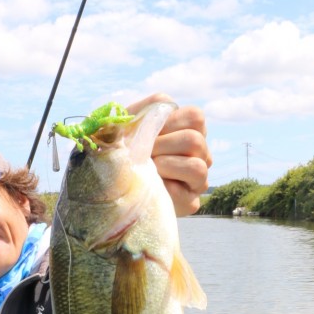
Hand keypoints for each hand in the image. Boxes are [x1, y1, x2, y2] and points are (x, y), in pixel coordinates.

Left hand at [127, 94, 211, 215]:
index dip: (168, 122)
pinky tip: (149, 186)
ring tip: (147, 168)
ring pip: (196, 167)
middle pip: (194, 140)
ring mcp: (198, 179)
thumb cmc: (123, 149)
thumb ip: (144, 112)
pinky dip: (162, 187)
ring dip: (165, 165)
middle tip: (142, 153)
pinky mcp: (190, 202)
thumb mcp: (130, 125)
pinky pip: (183, 192)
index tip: (145, 131)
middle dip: (161, 145)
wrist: (112, 185)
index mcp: (190, 130)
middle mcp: (200, 153)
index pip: (195, 117)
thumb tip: (154, 114)